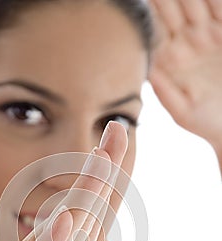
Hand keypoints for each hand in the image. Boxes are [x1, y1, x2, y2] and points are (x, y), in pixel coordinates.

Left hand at [149, 0, 221, 153]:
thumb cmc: (209, 123)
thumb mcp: (184, 112)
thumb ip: (165, 92)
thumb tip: (146, 71)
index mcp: (170, 60)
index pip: (153, 31)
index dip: (145, 14)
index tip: (134, 2)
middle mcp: (187, 43)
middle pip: (171, 10)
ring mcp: (209, 34)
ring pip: (195, 2)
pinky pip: (219, 8)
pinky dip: (212, 0)